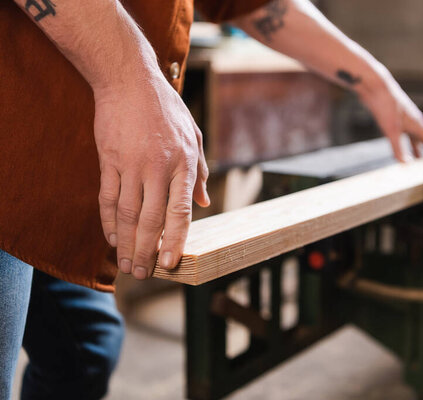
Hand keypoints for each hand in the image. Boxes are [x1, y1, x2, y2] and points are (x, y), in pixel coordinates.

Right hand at [93, 72, 209, 279]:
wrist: (129, 80)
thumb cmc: (167, 109)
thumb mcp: (194, 136)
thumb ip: (199, 172)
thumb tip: (205, 203)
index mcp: (183, 164)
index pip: (180, 212)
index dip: (175, 240)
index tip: (171, 264)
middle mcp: (158, 168)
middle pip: (151, 220)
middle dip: (147, 251)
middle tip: (144, 274)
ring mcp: (131, 164)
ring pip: (127, 214)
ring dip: (126, 243)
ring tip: (127, 265)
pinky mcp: (109, 160)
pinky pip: (107, 198)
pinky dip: (109, 222)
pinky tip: (112, 238)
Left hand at [359, 71, 422, 160]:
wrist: (376, 87)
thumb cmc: (386, 106)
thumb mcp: (391, 131)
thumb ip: (398, 148)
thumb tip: (405, 164)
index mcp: (417, 123)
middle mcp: (414, 120)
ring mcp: (405, 118)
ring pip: (414, 135)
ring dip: (416, 147)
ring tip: (415, 159)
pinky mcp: (395, 116)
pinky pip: (404, 131)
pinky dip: (405, 141)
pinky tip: (398, 145)